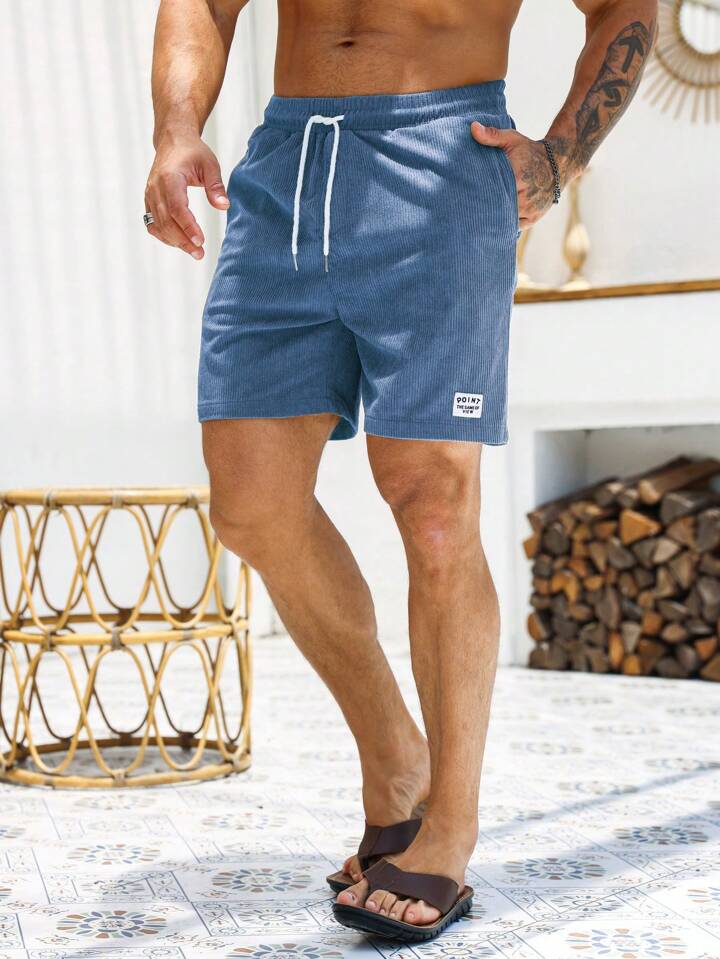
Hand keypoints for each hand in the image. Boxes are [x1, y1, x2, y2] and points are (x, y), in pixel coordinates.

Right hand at [144, 134, 229, 259]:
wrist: (173, 140)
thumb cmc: (193, 152)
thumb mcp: (210, 165)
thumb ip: (216, 186)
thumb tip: (224, 206)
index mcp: (169, 177)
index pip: (176, 208)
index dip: (187, 227)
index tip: (200, 241)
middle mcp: (155, 187)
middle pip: (166, 221)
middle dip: (183, 240)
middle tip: (199, 254)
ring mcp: (149, 195)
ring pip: (157, 225)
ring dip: (174, 241)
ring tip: (194, 251)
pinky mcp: (149, 200)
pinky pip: (152, 223)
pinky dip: (165, 235)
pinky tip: (180, 242)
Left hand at [471, 121, 559, 229]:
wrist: (559, 163)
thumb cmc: (530, 150)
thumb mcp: (512, 139)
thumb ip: (492, 135)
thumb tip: (472, 127)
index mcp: (519, 176)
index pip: (494, 192)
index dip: (480, 195)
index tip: (468, 196)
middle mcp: (527, 195)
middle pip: (499, 208)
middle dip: (486, 208)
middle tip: (468, 210)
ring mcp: (531, 208)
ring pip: (506, 219)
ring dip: (496, 217)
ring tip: (480, 216)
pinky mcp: (534, 218)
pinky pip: (515, 226)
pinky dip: (506, 223)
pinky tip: (496, 219)